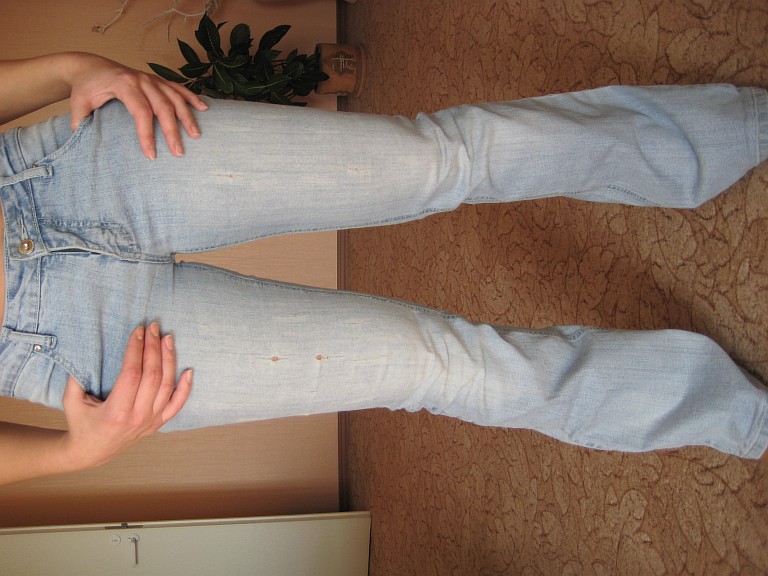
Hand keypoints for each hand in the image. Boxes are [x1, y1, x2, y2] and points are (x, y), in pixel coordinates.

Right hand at [61, 323, 191, 469]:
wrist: (91, 452)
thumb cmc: (81, 423)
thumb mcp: (71, 402)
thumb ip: (75, 379)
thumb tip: (83, 350)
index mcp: (116, 412)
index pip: (132, 373)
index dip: (136, 349)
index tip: (137, 331)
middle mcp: (138, 417)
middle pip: (152, 376)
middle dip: (153, 348)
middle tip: (153, 327)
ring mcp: (151, 421)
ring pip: (166, 385)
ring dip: (169, 359)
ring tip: (167, 338)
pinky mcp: (158, 423)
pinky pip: (177, 404)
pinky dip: (186, 388)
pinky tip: (189, 370)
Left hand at [67, 54, 207, 159]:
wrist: (90, 66)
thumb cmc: (86, 87)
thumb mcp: (78, 104)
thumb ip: (80, 122)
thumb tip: (84, 143)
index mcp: (123, 84)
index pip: (140, 112)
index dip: (147, 134)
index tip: (151, 154)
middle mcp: (141, 80)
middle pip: (163, 106)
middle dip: (172, 131)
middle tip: (178, 152)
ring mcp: (151, 78)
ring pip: (174, 97)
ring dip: (187, 116)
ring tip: (196, 135)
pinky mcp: (157, 80)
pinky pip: (178, 88)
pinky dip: (191, 97)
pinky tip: (204, 108)